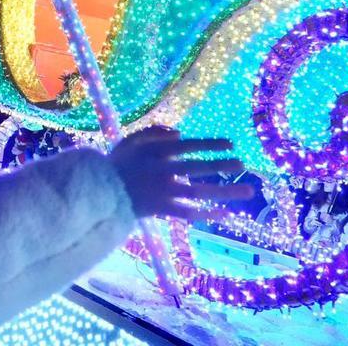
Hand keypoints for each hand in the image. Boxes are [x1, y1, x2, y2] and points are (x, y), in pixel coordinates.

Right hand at [109, 128, 252, 220]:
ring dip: (226, 191)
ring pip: (200, 192)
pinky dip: (208, 214)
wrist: (99, 191)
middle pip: (199, 168)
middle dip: (222, 165)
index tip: (231, 144)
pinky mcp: (163, 210)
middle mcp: (164, 171)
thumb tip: (180, 134)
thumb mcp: (130, 140)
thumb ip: (154, 132)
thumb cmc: (117, 164)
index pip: (190, 147)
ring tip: (248, 191)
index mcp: (156, 153)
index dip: (212, 145)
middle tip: (243, 164)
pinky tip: (225, 214)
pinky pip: (189, 213)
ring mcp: (165, 192)